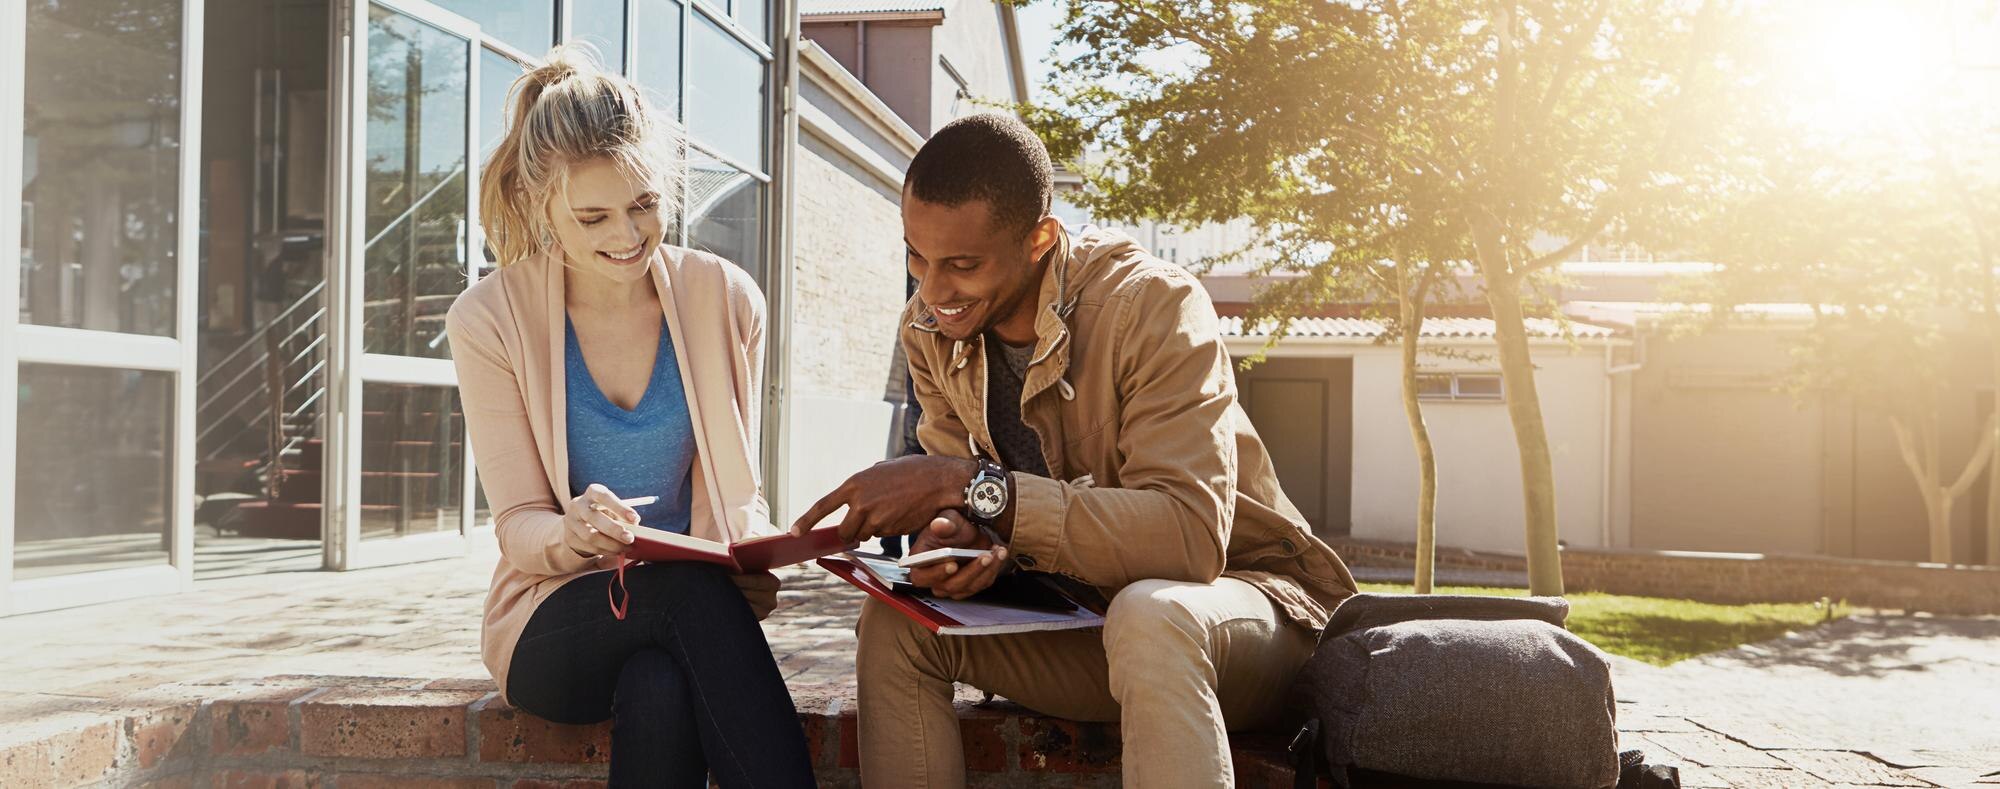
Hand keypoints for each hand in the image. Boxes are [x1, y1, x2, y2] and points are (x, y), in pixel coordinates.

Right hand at [562, 483, 638, 557]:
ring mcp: (571, 522)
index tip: (634, 518)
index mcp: (592, 492)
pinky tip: (616, 551)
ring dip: (611, 544)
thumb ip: (623, 516)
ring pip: (591, 536)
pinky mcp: (570, 538)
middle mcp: (578, 505)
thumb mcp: (612, 510)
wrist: (578, 523)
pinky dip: (606, 551)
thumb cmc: (603, 513)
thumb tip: (634, 524)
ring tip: (625, 547)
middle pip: (594, 517)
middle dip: (614, 530)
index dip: (619, 507)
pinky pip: (589, 547)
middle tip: (630, 538)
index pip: (603, 496)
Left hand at [791, 455, 975, 542]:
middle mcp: (860, 501)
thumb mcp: (881, 470)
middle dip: (856, 531)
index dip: (806, 520)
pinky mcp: (890, 529)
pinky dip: (891, 529)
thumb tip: (853, 499)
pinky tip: (904, 514)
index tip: (794, 533)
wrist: (941, 480)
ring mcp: (875, 517)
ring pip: (866, 535)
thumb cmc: (914, 471)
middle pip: (846, 531)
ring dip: (875, 529)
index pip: (823, 506)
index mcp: (855, 483)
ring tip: (894, 510)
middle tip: (872, 519)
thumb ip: (863, 485)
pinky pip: (884, 536)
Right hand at [907, 510, 1005, 599]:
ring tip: (997, 552)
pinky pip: (982, 583)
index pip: (922, 577)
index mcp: (920, 563)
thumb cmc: (951, 526)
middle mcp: (934, 578)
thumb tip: (939, 525)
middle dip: (970, 571)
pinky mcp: (970, 585)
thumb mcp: (947, 519)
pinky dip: (993, 569)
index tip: (952, 565)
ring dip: (986, 570)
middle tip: (984, 556)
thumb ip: (943, 524)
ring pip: (969, 586)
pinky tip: (999, 553)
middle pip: (950, 585)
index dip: (936, 573)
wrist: (967, 530)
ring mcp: (952, 584)